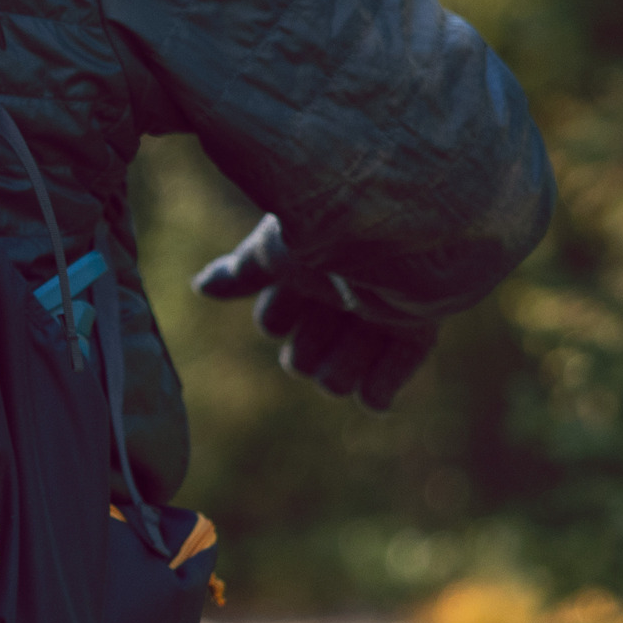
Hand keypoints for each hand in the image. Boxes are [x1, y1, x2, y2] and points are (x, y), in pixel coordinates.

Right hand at [193, 214, 438, 412]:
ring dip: (344, 365)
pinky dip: (378, 390)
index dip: (279, 315)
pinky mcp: (414, 331)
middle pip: (302, 358)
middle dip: (313, 346)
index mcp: (303, 271)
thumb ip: (243, 272)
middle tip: (338, 311)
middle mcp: (337, 297)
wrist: (421, 231)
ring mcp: (375, 318)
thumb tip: (202, 287)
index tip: (300, 288)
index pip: (272, 321)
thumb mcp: (280, 249)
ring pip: (338, 377)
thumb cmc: (342, 230)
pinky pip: (383, 387)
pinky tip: (375, 393)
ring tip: (363, 331)